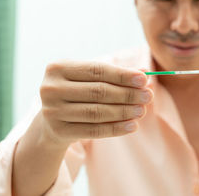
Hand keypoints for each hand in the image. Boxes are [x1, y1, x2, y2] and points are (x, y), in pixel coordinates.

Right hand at [38, 60, 152, 146]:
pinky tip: (132, 125)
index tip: (144, 79)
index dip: (122, 75)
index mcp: (58, 68)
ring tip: (142, 110)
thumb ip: (116, 74)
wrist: (52, 121)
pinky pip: (94, 130)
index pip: (97, 70)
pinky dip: (116, 128)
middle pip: (98, 91)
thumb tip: (145, 72)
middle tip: (148, 96)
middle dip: (127, 94)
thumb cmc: (77, 92)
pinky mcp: (58, 131)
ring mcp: (52, 111)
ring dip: (124, 111)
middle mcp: (50, 88)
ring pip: (97, 112)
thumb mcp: (91, 79)